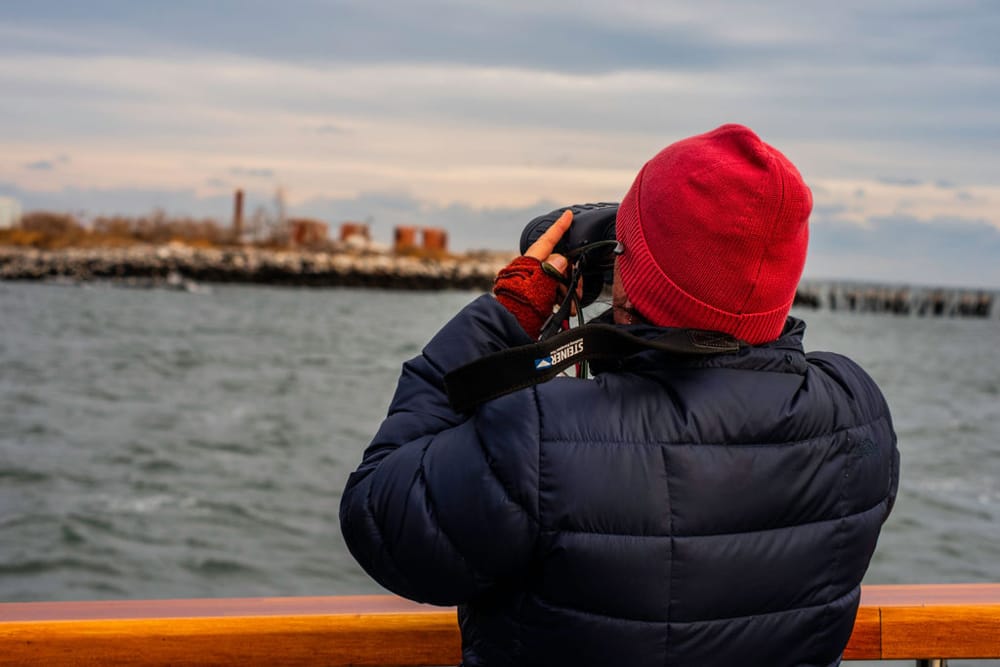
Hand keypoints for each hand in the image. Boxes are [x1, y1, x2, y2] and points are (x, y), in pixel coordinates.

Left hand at [493, 210, 583, 337]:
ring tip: (571, 307)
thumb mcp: (538, 287)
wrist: (508, 329)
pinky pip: (554, 292)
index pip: (547, 240)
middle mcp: (532, 270)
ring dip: (568, 291)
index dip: (559, 227)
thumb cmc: (519, 308)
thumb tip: (561, 260)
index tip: (568, 215)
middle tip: (578, 290)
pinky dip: (562, 299)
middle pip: (558, 263)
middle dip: (571, 276)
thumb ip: (550, 271)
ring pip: (559, 279)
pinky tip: (566, 310)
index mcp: (530, 262)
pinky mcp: (536, 297)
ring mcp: (534, 284)